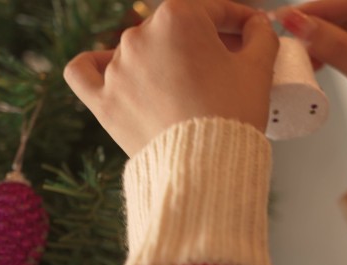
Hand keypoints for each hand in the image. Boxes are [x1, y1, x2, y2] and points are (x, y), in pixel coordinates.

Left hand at [64, 0, 278, 156]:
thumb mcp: (259, 70)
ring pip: (141, 48)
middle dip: (205, 42)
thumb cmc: (232, 114)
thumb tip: (257, 26)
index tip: (252, 31)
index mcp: (179, 18)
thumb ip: (261, 37)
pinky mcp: (102, 100)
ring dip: (165, 59)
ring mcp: (117, 68)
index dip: (240, 19)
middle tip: (229, 65)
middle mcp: (140, 34)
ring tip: (189, 85)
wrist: (205, 167)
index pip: (215, 9)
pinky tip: (112, 69)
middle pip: (178, 29)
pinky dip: (97, 66)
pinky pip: (85, 72)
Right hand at [273, 0, 346, 170]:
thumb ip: (338, 49)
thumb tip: (301, 24)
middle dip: (317, 21)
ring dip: (320, 36)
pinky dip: (327, 50)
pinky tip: (312, 61)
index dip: (319, 7)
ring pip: (344, 26)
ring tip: (296, 50)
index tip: (287, 15)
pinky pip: (345, 42)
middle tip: (286, 30)